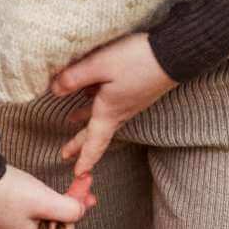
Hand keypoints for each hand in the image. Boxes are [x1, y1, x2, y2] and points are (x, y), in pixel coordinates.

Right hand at [0, 164, 85, 228]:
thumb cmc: (8, 192)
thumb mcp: (44, 201)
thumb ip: (69, 210)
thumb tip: (82, 211)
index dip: (77, 211)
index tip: (89, 194)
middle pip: (55, 223)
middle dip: (69, 204)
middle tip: (84, 184)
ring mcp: (11, 226)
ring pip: (44, 214)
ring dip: (57, 199)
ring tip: (71, 184)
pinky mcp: (4, 212)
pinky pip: (31, 208)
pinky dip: (41, 198)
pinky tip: (44, 187)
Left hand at [49, 33, 173, 181]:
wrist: (174, 54)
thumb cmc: (137, 60)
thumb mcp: (100, 65)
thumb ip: (74, 77)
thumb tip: (54, 90)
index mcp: (109, 111)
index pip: (94, 142)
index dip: (84, 158)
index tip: (77, 174)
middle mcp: (121, 111)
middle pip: (96, 133)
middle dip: (80, 144)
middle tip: (65, 155)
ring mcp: (130, 102)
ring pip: (103, 117)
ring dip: (87, 123)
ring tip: (72, 121)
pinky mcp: (136, 90)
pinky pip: (111, 103)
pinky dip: (96, 104)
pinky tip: (90, 92)